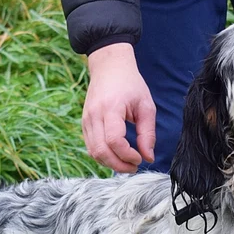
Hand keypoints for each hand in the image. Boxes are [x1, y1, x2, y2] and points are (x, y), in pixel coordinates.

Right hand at [82, 43, 155, 172]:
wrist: (109, 67)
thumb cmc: (131, 84)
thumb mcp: (146, 106)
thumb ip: (147, 133)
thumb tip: (148, 157)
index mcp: (111, 108)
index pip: (114, 141)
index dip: (127, 155)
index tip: (140, 158)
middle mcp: (94, 115)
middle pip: (101, 151)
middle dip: (118, 165)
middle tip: (134, 167)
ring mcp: (86, 120)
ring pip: (93, 152)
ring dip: (110, 163)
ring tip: (127, 163)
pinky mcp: (84, 123)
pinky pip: (90, 147)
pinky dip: (103, 156)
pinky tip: (117, 155)